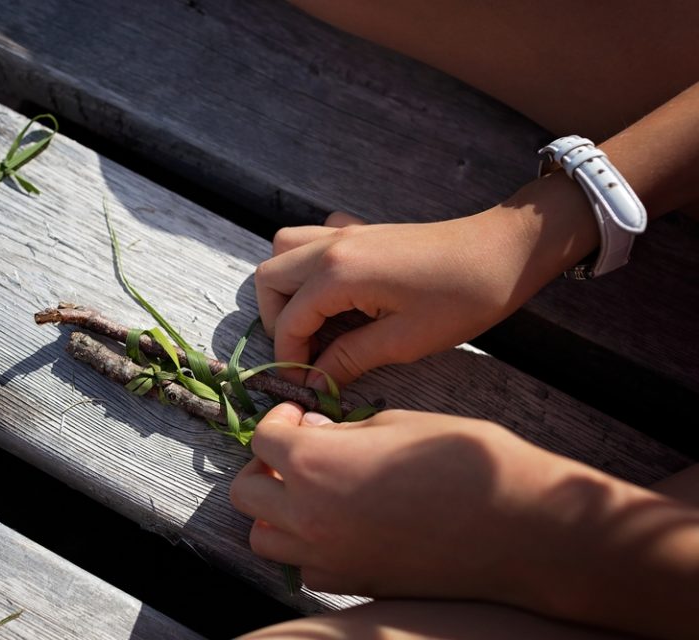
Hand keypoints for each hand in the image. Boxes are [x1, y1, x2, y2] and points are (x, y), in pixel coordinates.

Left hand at [229, 402, 578, 603]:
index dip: (279, 419)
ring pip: (263, 538)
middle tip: (299, 451)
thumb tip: (314, 433)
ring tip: (310, 491)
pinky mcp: (352, 585)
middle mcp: (309, 515)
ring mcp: (328, 557)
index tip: (301, 415)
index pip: (262, 438)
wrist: (518, 525)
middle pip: (245, 492)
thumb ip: (343, 431)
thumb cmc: (464, 461)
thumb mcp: (396, 423)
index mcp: (315, 464)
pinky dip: (305, 545)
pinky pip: (302, 566)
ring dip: (275, 511)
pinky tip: (337, 524)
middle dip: (264, 465)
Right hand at [254, 202, 587, 387]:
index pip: (288, 321)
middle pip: (270, 277)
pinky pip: (316, 237)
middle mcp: (332, 246)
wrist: (505, 250)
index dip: (289, 358)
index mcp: (338, 274)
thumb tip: (315, 381)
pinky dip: (312, 262)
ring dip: (287, 287)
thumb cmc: (462, 298)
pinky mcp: (363, 230)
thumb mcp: (404, 341)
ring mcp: (346, 233)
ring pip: (285, 250)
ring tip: (315, 321)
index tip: (304, 384)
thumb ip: (350, 359)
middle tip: (307, 350)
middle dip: (277, 319)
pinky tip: (338, 288)